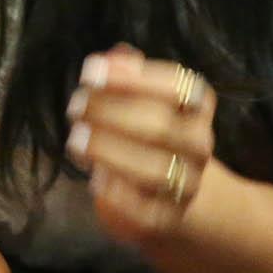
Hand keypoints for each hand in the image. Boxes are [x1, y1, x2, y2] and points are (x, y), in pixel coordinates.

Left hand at [69, 43, 223, 246]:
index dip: (133, 78)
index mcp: (196, 106)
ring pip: (155, 169)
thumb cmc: (145, 134)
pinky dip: (117, 193)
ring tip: (76, 140)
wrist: (171, 195)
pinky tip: (95, 178)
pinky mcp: (166, 217)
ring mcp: (187, 184)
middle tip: (74, 106)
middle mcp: (198, 144)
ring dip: (109, 151)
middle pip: (161, 127)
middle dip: (110, 114)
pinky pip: (144, 209)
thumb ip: (125, 76)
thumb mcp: (138, 98)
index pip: (178, 85)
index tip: (89, 72)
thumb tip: (114, 55)